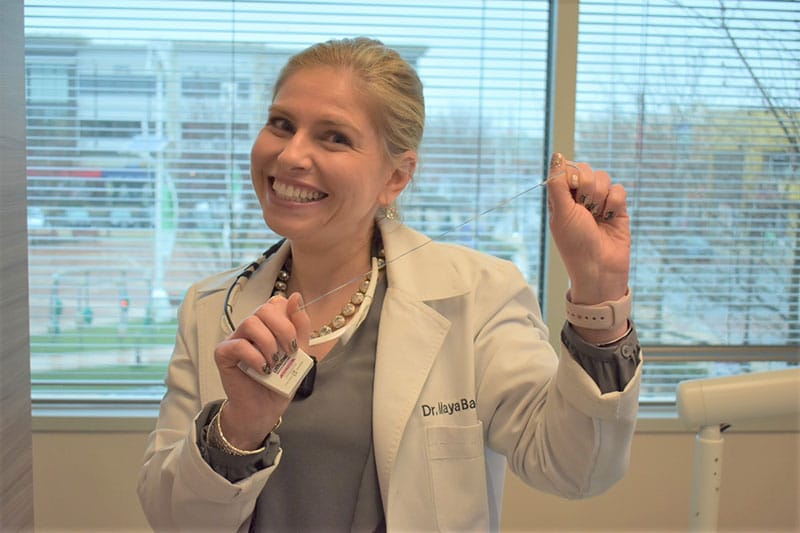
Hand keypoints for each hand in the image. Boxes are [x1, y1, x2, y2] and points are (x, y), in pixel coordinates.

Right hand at [213, 292, 309, 449]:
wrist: (264, 409)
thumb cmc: (280, 382)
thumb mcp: (299, 354)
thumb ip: (300, 327)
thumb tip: (296, 297)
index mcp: (269, 326)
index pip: (276, 302)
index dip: (288, 315)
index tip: (295, 339)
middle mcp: (251, 329)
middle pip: (264, 308)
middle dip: (283, 328)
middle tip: (289, 351)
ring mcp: (236, 339)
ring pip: (250, 322)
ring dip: (268, 343)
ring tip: (274, 363)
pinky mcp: (223, 354)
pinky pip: (238, 344)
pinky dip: (255, 357)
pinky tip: (263, 370)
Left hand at [546, 152, 629, 309]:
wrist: (600, 269)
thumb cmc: (575, 244)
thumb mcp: (561, 212)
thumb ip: (558, 183)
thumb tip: (557, 154)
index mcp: (561, 198)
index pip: (567, 168)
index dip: (572, 175)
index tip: (572, 191)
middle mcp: (578, 198)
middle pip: (586, 170)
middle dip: (587, 187)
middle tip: (585, 208)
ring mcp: (599, 202)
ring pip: (604, 177)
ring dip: (600, 197)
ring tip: (597, 216)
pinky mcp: (618, 208)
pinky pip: (619, 189)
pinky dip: (614, 202)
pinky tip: (610, 217)